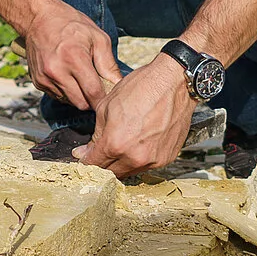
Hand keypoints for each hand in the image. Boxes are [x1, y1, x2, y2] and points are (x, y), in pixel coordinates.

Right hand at [19, 0, 121, 113]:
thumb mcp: (97, 37)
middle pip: (81, 103)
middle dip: (92, 99)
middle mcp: (56, 70)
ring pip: (69, 101)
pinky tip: (68, 76)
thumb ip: (109, 64)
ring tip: (81, 78)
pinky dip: (66, 91)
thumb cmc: (72, 25)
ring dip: (78, 95)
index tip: (111, 96)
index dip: (104, 98)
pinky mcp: (37, 81)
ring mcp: (44, 77)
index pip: (93, 92)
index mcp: (73, 58)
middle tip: (97, 86)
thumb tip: (119, 85)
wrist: (39, 18)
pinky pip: (57, 96)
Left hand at [77, 59, 192, 177]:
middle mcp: (135, 157)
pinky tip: (135, 145)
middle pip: (111, 172)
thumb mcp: (106, 106)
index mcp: (116, 143)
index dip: (85, 160)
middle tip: (98, 152)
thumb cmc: (141, 88)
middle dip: (101, 164)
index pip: (94, 164)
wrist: (173, 83)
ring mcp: (153, 160)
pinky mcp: (167, 158)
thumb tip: (85, 152)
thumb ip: (96, 134)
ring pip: (129, 171)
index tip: (83, 156)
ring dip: (119, 164)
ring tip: (118, 146)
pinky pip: (146, 166)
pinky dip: (137, 159)